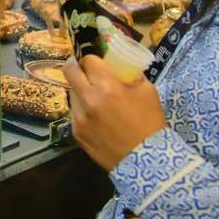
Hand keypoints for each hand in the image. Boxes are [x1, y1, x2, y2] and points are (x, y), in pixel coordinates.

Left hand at [62, 55, 166, 171]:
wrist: (146, 161)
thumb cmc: (149, 124)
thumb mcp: (147, 91)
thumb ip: (129, 74)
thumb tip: (119, 62)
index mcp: (107, 87)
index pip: (87, 59)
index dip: (91, 56)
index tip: (96, 59)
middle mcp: (88, 100)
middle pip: (69, 70)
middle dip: (76, 65)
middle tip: (86, 69)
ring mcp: (79, 117)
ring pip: (71, 91)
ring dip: (80, 89)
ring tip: (95, 97)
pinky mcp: (76, 131)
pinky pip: (74, 111)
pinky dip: (82, 108)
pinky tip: (96, 115)